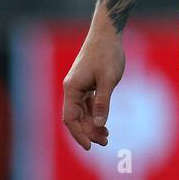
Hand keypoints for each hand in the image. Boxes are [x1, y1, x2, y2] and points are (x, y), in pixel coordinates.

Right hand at [62, 29, 125, 149]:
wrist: (107, 33)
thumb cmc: (107, 54)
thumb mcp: (108, 80)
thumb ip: (103, 102)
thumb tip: (98, 124)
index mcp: (72, 88)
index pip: (70, 118)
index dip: (79, 134)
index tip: (89, 146)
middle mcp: (72, 88)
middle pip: (76, 117)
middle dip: (88, 131)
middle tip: (105, 142)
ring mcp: (78, 85)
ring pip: (81, 111)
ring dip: (92, 124)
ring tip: (106, 135)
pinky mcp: (86, 82)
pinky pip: (87, 103)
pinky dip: (94, 113)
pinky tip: (103, 120)